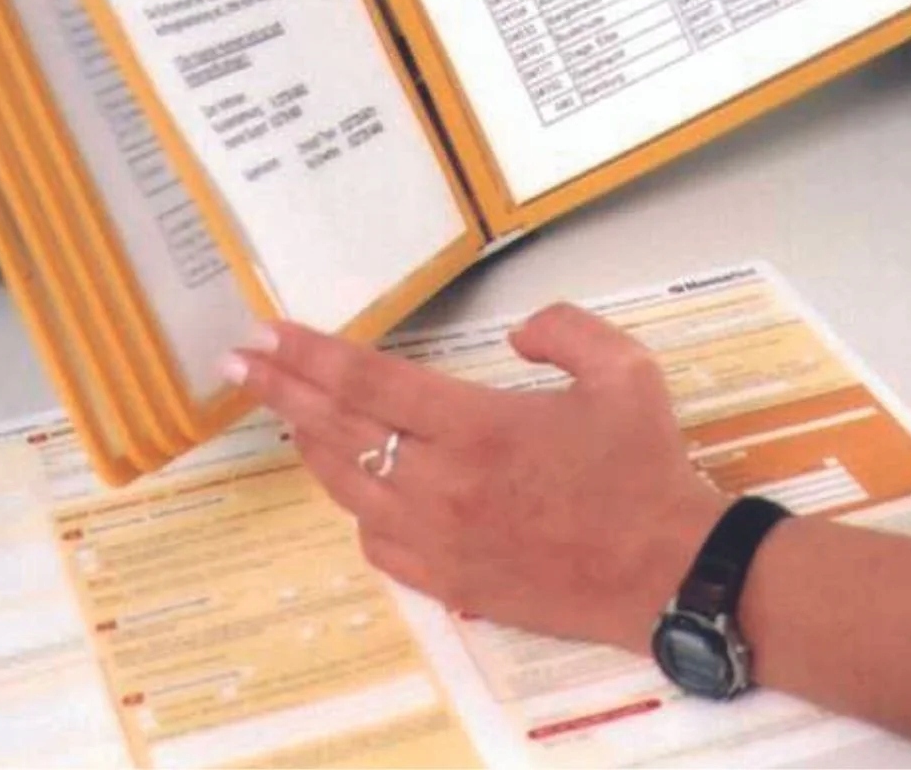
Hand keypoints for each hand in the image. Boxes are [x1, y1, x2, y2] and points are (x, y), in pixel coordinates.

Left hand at [228, 304, 726, 647]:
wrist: (670, 572)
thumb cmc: (646, 470)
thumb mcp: (623, 369)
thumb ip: (564, 328)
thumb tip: (518, 330)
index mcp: (479, 427)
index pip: (368, 382)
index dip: (309, 354)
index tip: (265, 333)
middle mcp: (445, 485)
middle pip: (337, 430)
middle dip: (281, 389)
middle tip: (240, 362)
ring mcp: (441, 541)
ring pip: (348, 486)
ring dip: (310, 443)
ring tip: (287, 411)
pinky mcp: (450, 582)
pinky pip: (377, 540)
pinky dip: (356, 503)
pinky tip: (356, 483)